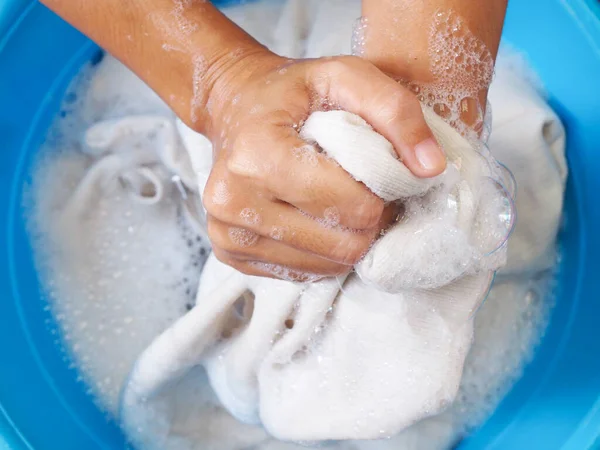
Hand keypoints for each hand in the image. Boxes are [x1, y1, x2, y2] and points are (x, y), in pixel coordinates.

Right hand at [195, 51, 445, 279]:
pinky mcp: (230, 256)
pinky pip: (302, 274)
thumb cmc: (291, 93)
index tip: (379, 173)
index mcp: (257, 155)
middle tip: (363, 191)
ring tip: (338, 202)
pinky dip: (320, 251)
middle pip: (342, 244)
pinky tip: (313, 218)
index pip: (352, 206)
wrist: (233, 108)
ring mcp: (227, 235)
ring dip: (345, 238)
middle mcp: (232, 201)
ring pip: (325, 266)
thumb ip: (396, 112)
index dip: (382, 194)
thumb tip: (432, 170)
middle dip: (367, 220)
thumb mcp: (346, 77)